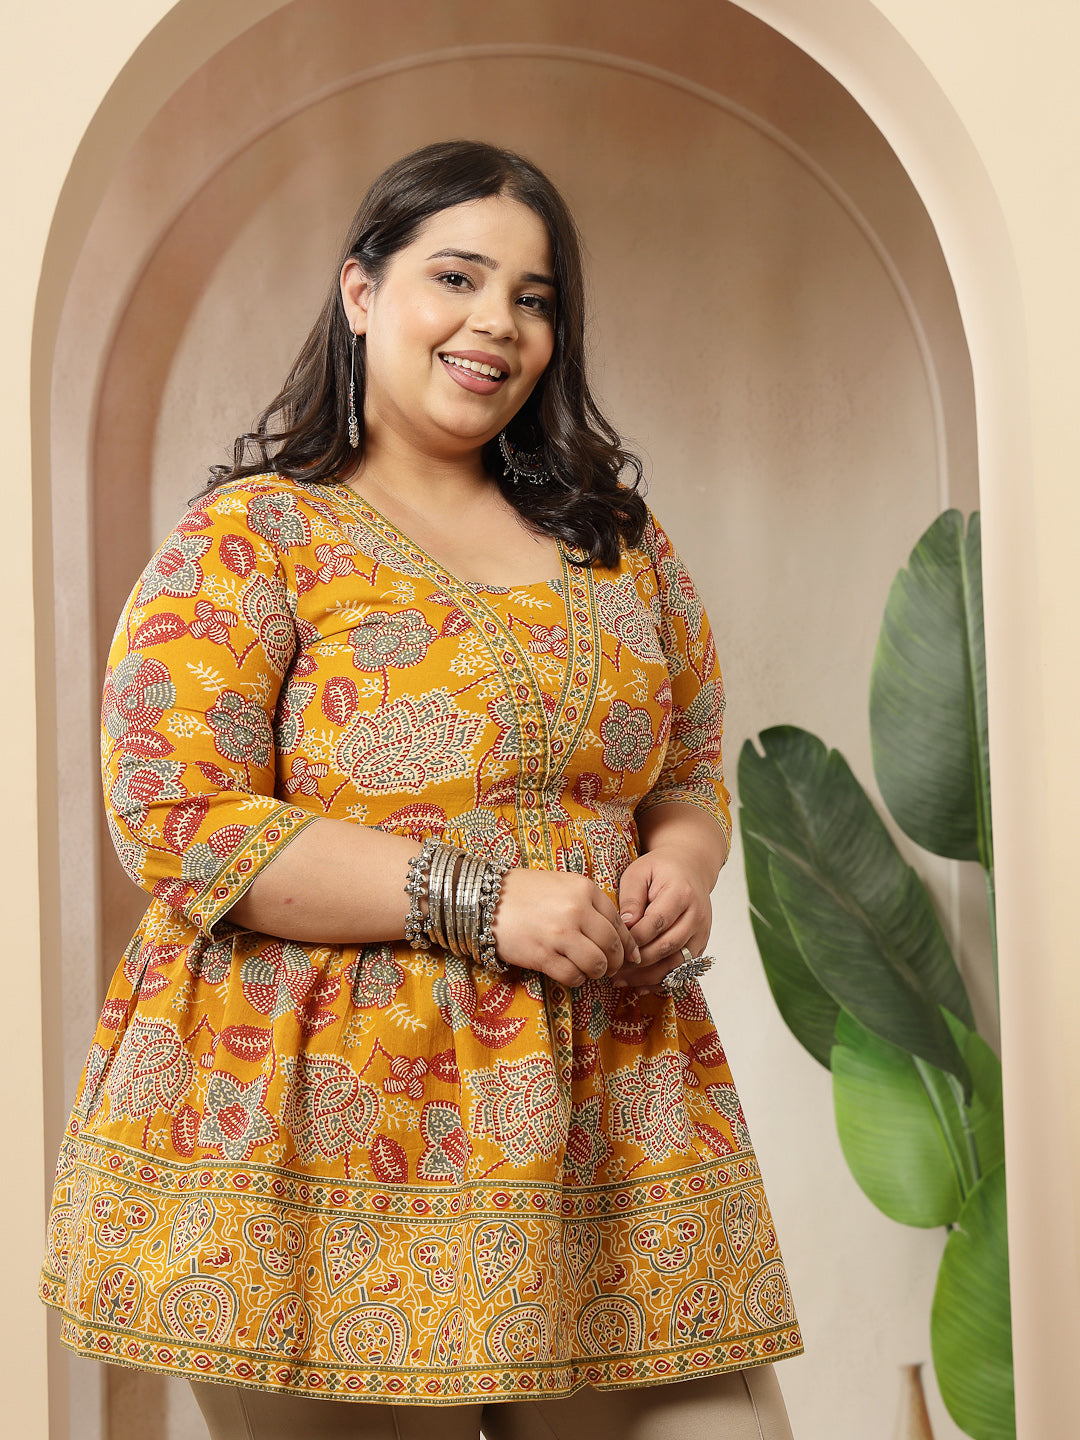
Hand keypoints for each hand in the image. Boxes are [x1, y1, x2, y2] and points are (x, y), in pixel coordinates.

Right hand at [490, 868, 640, 986]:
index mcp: (585, 890)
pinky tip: (571, 972)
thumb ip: (590, 904)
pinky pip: (573, 976)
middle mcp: (576, 910)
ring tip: (590, 970)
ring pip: (597, 964)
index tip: (630, 955)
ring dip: (597, 972)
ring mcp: (560, 934)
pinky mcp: (543, 955)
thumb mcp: (564, 885)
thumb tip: (618, 933)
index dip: (627, 943)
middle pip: (612, 946)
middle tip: (612, 968)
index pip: (619, 923)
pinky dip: (577, 979)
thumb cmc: (526, 892)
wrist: (487, 899)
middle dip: (616, 962)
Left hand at [614, 845, 712, 993]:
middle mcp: (697, 916)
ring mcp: (702, 933)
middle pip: (668, 946)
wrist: (690, 868)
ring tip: (622, 981)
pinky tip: (640, 986)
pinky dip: (661, 981)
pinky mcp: (700, 946)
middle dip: (639, 962)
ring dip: (648, 977)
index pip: (657, 922)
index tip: (614, 946)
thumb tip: (625, 924)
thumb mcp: (639, 873)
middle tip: (612, 969)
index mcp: (681, 893)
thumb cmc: (660, 870)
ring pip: (676, 963)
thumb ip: (631, 897)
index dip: (634, 938)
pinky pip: (682, 970)